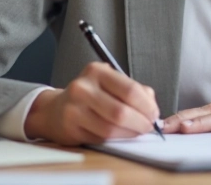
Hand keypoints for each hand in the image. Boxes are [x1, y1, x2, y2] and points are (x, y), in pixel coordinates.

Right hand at [23, 62, 159, 144]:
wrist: (56, 110)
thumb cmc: (90, 96)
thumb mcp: (110, 84)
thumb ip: (134, 91)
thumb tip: (152, 108)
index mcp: (97, 71)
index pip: (130, 90)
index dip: (147, 106)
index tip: (154, 114)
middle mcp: (83, 87)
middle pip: (121, 111)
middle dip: (141, 122)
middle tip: (149, 127)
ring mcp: (74, 108)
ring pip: (111, 128)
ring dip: (130, 133)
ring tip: (137, 131)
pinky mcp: (70, 128)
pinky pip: (101, 138)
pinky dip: (116, 139)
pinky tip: (120, 135)